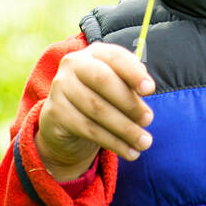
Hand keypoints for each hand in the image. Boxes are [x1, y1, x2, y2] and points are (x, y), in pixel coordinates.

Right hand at [36, 42, 155, 179]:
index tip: (150, 90)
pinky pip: (88, 129)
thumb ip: (130, 84)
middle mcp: (73, 64)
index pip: (114, 56)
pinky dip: (113, 142)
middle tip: (148, 120)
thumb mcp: (116, 87)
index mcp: (93, 53)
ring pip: (97, 109)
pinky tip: (129, 152)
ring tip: (145, 142)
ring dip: (125, 128)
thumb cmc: (100, 98)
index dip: (133, 72)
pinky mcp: (55, 112)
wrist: (65, 121)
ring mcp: (60, 87)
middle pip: (103, 80)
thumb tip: (146, 88)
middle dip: (129, 102)